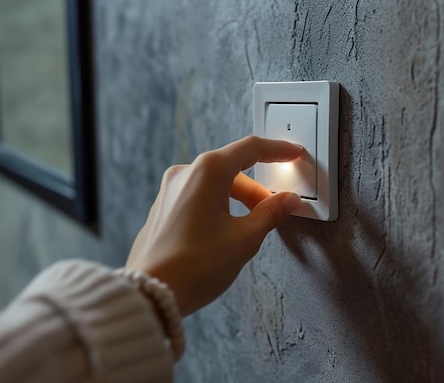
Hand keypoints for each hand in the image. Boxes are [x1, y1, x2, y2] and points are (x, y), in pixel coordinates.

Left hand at [126, 136, 302, 315]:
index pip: (251, 149)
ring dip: (238, 200)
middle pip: (233, 168)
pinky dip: (219, 206)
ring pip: (216, 183)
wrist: (149, 294)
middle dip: (257, 189)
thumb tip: (287, 201)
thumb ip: (270, 214)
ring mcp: (170, 189)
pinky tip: (226, 231)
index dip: (277, 150)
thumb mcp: (244, 239)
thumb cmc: (193, 266)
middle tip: (274, 210)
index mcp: (208, 171)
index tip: (293, 153)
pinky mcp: (163, 207)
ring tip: (250, 228)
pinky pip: (199, 195)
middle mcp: (185, 173)